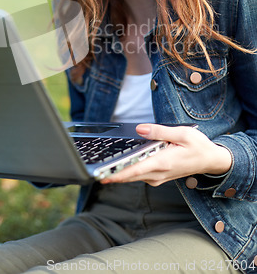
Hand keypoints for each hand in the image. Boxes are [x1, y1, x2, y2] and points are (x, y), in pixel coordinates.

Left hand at [101, 124, 231, 185]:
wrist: (211, 160)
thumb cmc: (198, 146)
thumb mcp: (182, 133)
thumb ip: (159, 132)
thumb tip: (139, 129)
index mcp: (163, 162)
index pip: (135, 170)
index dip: (118, 173)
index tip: (103, 175)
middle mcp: (159, 173)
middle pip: (130, 175)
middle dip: (112, 174)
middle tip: (94, 170)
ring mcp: (158, 177)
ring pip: (134, 176)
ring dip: (119, 172)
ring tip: (103, 165)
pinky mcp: (158, 176)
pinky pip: (140, 175)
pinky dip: (129, 171)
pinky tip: (120, 163)